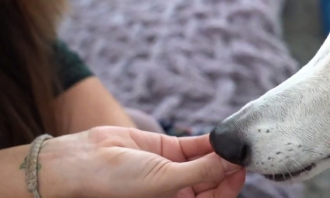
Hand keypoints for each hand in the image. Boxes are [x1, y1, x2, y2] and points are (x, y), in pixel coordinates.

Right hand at [39, 126, 245, 197]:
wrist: (86, 162)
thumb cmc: (119, 184)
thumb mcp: (165, 181)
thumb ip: (200, 171)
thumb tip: (231, 162)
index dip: (231, 185)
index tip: (243, 168)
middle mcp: (178, 193)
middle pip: (214, 182)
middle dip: (229, 169)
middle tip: (242, 152)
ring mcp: (174, 171)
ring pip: (206, 163)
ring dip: (220, 153)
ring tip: (233, 142)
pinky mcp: (167, 150)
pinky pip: (194, 148)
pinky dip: (208, 142)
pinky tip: (219, 136)